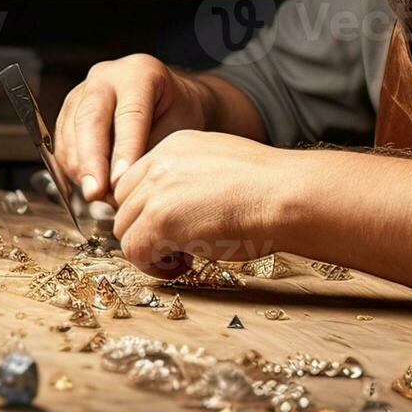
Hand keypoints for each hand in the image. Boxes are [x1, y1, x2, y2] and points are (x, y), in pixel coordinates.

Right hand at [53, 54, 213, 202]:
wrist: (169, 101)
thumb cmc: (177, 115)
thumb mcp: (178, 129)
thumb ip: (150, 153)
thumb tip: (121, 186)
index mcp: (140, 73)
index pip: (129, 114)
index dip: (124, 151)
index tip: (121, 182)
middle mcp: (106, 76)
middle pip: (90, 119)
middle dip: (91, 161)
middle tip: (96, 193)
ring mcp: (83, 91)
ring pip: (70, 133)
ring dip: (81, 169)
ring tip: (101, 197)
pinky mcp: (69, 110)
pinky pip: (62, 142)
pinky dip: (73, 168)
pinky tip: (91, 183)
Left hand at [112, 130, 293, 277]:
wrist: (286, 196)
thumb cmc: (269, 189)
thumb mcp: (223, 167)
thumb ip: (192, 179)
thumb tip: (180, 209)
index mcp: (175, 145)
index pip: (136, 181)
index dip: (148, 210)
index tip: (172, 227)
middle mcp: (160, 161)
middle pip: (124, 205)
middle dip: (145, 229)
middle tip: (177, 246)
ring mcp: (156, 190)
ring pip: (125, 229)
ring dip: (150, 249)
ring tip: (183, 257)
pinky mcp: (159, 220)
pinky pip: (134, 251)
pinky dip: (153, 266)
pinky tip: (183, 265)